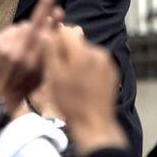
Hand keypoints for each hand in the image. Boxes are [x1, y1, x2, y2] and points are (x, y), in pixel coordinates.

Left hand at [0, 0, 57, 111]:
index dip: (53, 22)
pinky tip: (15, 44)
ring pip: (22, 26)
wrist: (0, 92)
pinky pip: (11, 29)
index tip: (58, 9)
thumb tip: (56, 23)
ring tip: (27, 43)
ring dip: (27, 28)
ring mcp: (5, 49)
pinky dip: (15, 33)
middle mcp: (19, 55)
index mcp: (34, 63)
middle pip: (33, 24)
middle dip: (43, 8)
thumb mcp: (45, 71)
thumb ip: (51, 49)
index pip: (46, 37)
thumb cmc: (28, 82)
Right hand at [46, 26, 126, 153]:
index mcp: (83, 52)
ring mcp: (107, 62)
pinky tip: (81, 82)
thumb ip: (51, 51)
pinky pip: (94, 61)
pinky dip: (86, 67)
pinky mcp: (112, 71)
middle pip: (76, 41)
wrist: (94, 124)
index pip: (65, 31)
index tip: (48, 54)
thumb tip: (45, 32)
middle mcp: (98, 52)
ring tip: (69, 78)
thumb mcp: (54, 76)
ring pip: (84, 51)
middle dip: (65, 50)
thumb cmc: (70, 102)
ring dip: (75, 59)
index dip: (54, 40)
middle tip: (57, 69)